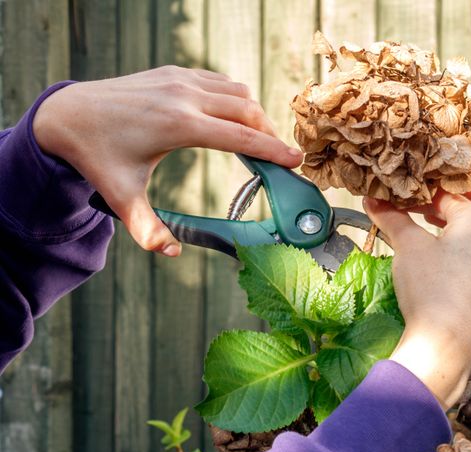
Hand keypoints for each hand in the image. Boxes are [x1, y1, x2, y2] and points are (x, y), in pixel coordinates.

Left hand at [33, 66, 302, 255]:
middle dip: (270, 134)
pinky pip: (220, 83)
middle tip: (279, 158)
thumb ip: (148, 229)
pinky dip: (235, 100)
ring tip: (259, 141)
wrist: (67, 115)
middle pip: (248, 111)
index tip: (296, 161)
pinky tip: (233, 121)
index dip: (274, 150)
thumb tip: (171, 252)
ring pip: (238, 92)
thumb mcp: (121, 197)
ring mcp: (180, 80)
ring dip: (254, 116)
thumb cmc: (96, 156)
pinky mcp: (175, 73)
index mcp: (179, 125)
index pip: (241, 137)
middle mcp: (184, 96)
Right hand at [362, 191, 470, 408]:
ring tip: (429, 224)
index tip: (401, 196)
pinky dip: (463, 244)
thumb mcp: (408, 246)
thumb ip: (391, 218)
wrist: (446, 340)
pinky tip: (442, 255)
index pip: (448, 195)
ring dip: (457, 222)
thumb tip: (371, 199)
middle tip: (423, 204)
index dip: (422, 193)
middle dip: (449, 202)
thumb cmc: (430, 286)